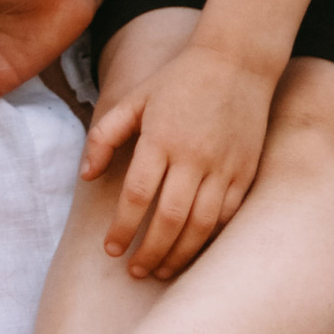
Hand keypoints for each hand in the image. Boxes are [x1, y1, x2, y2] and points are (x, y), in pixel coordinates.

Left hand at [82, 37, 272, 281]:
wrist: (238, 61)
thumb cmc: (180, 80)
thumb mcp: (135, 99)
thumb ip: (105, 136)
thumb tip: (87, 176)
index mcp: (161, 139)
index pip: (137, 196)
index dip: (122, 229)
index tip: (110, 249)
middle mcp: (194, 156)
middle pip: (170, 219)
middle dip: (150, 253)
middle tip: (134, 271)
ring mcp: (224, 166)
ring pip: (202, 225)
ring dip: (180, 255)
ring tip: (161, 271)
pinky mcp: (246, 171)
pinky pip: (227, 216)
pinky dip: (209, 239)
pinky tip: (192, 250)